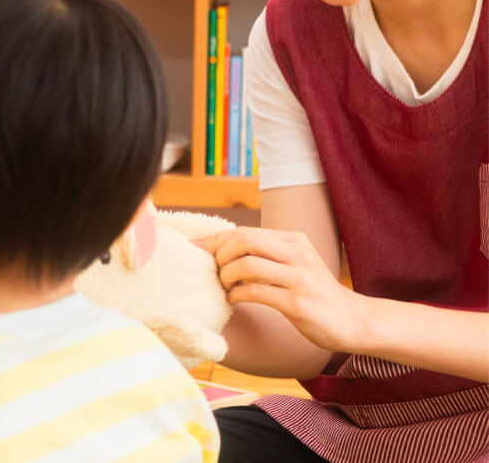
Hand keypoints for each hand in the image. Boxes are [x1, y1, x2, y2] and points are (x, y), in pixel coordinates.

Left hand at [201, 226, 365, 353]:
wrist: (353, 320)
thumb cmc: (315, 293)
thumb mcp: (295, 264)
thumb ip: (268, 255)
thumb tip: (224, 251)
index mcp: (294, 240)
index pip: (245, 231)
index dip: (216, 239)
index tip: (196, 248)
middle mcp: (298, 253)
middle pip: (244, 240)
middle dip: (220, 254)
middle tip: (214, 271)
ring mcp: (300, 277)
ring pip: (248, 264)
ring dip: (226, 275)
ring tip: (224, 286)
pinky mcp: (298, 302)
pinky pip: (256, 291)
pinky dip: (237, 294)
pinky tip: (234, 299)